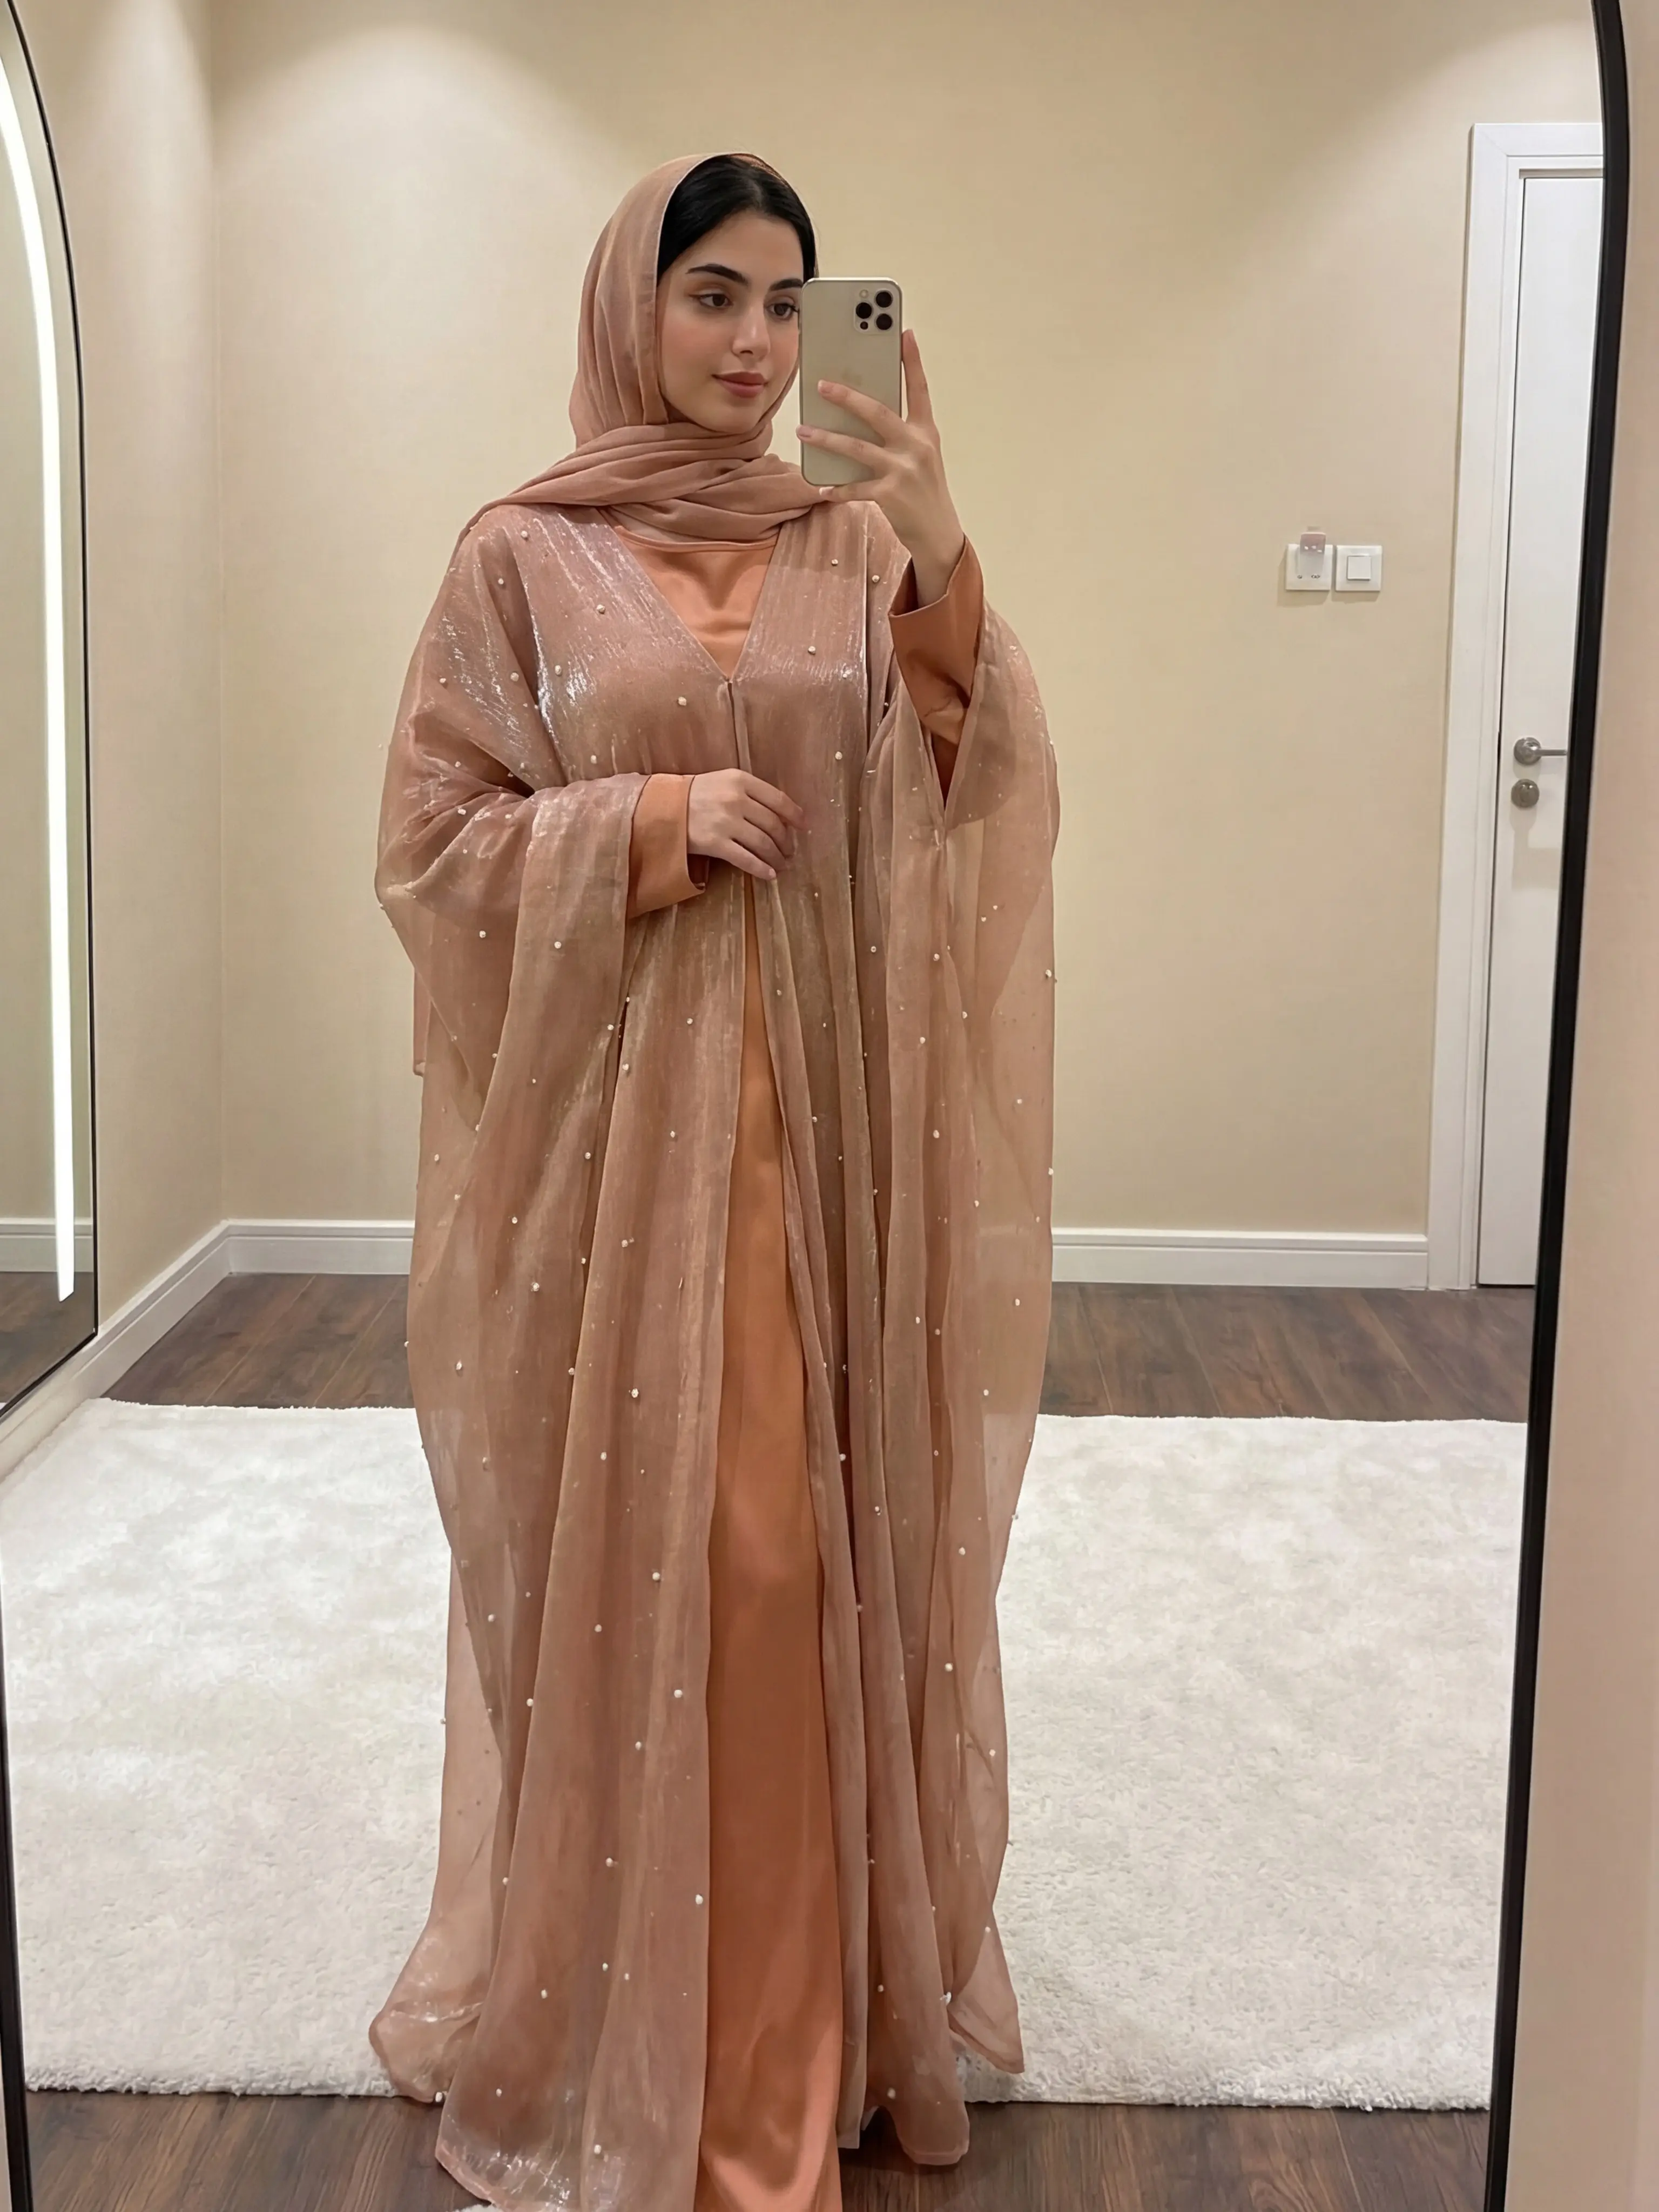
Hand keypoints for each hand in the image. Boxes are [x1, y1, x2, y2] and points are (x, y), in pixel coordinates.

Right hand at [686, 769, 805, 880]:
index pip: (778, 799)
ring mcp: (725, 822)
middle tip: (790, 852)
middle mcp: (735, 799)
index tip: (803, 826)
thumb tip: (782, 815)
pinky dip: (761, 869)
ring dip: (777, 857)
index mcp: (740, 780)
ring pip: (763, 843)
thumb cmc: (697, 795)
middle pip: (773, 825)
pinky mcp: (715, 843)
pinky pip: (745, 859)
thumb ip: (751, 793)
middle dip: (786, 842)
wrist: (663, 808)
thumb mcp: (724, 781)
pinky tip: (769, 875)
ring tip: (782, 865)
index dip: (794, 815)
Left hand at [795, 328, 964, 595]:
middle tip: (821, 384)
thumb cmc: (923, 490)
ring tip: (803, 431)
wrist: (939, 533)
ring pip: (857, 448)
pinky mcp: (890, 495)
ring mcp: (903, 471)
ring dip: (826, 439)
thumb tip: (860, 414)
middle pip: (878, 412)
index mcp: (926, 431)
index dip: (912, 361)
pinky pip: (855, 488)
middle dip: (847, 397)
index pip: (919, 389)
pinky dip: (836, 489)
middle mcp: (917, 446)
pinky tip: (821, 487)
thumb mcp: (921, 456)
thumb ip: (899, 434)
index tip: (903, 332)